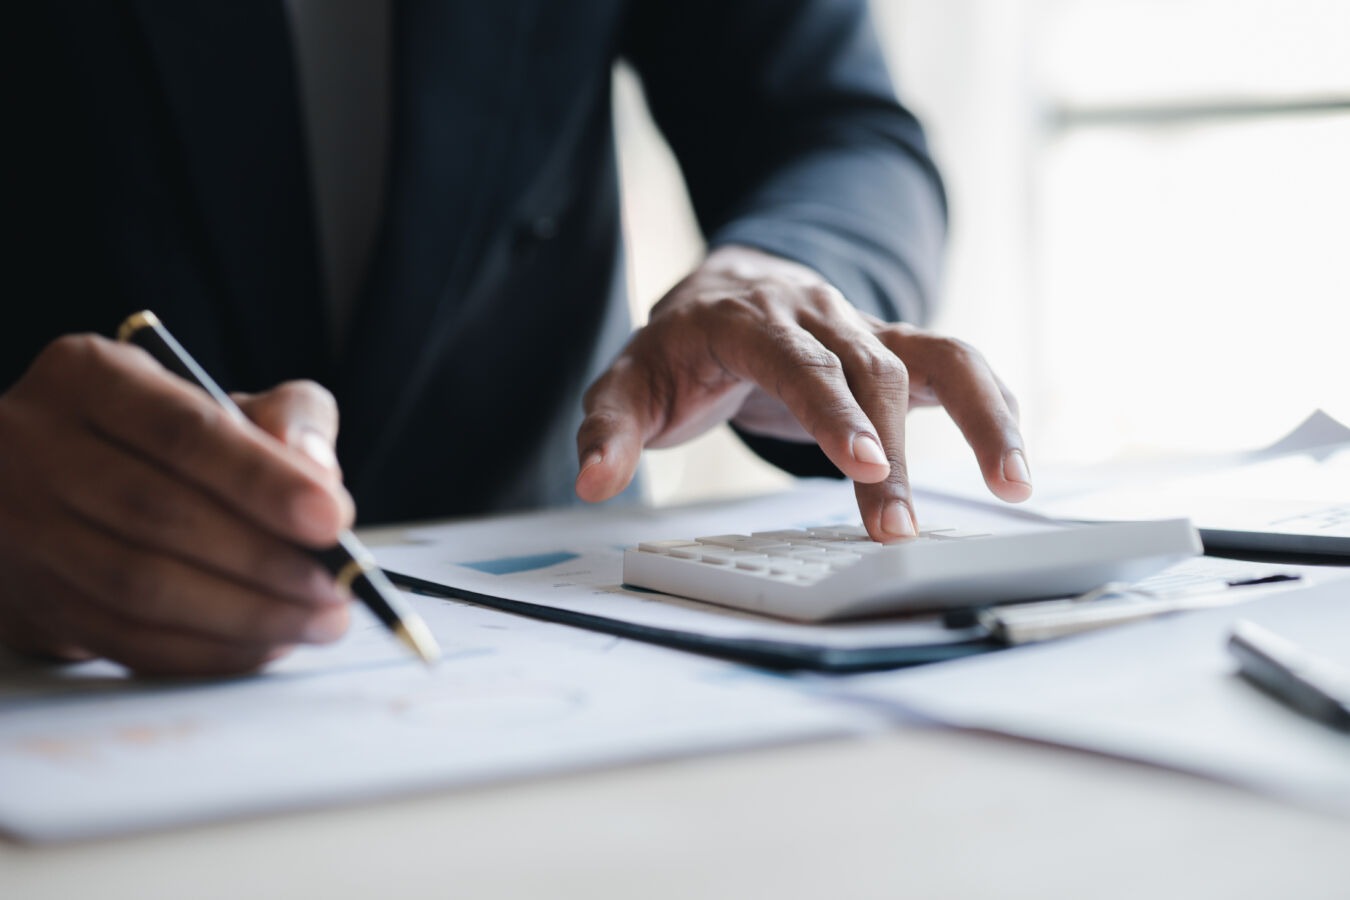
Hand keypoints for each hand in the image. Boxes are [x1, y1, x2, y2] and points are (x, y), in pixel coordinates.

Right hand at [0, 334, 355, 675]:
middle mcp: (35, 446)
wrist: (55, 491)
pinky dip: (209, 651)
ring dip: (246, 615)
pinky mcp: (29, 601)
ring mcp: (20, 528)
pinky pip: (126, 641)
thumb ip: (288, 419)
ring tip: (319, 621)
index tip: (334, 518)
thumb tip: (321, 473)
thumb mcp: (225, 402)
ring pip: (140, 587)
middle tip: (336, 586)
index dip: (263, 479)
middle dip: (266, 559)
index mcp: (90, 377)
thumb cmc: (163, 443)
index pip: (184, 431)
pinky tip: (267, 643)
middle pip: (160, 514)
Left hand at [575, 245, 1030, 540]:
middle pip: (869, 372)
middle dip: (890, 449)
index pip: (797, 360)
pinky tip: (1016, 459)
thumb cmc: (678, 349)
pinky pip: (956, 365)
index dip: (832, 411)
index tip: (865, 465)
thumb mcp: (628, 383)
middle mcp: (815, 313)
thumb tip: (594, 481)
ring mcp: (863, 325)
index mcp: (746, 319)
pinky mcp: (894, 345)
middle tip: (896, 532)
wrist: (725, 288)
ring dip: (978, 421)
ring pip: (930, 361)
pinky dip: (994, 405)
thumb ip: (609, 430)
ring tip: (1014, 485)